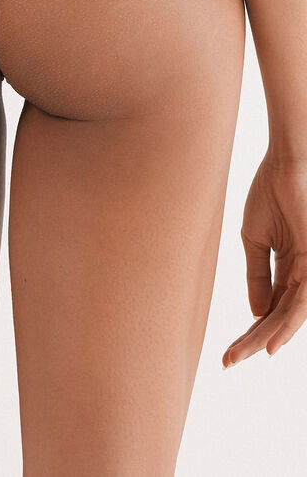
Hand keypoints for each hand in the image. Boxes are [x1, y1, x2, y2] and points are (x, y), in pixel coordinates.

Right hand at [222, 154, 306, 367]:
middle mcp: (303, 274)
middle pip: (278, 318)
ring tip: (241, 355)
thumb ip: (258, 276)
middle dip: (253, 341)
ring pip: (291, 316)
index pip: (270, 309)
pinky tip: (271, 342)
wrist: (284, 166)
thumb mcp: (255, 240)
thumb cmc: (270, 194)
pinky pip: (302, 302)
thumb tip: (257, 314)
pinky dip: (287, 324)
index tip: (228, 352)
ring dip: (265, 338)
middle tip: (228, 361)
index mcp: (289, 268)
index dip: (250, 331)